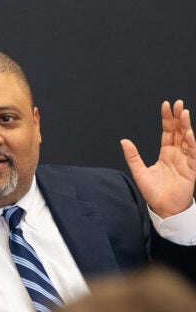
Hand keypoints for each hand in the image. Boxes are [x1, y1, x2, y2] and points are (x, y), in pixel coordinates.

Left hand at [121, 100, 195, 218]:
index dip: (167, 119)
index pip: (168, 132)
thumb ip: (133, 157)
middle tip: (177, 103)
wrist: (164, 208)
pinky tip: (188, 133)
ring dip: (185, 125)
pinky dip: (191, 143)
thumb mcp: (139, 172)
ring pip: (187, 138)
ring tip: (183, 112)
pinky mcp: (191, 168)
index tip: (166, 106)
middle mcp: (177, 154)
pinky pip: (193, 153)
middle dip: (178, 117)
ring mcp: (186, 159)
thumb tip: (124, 141)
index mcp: (166, 153)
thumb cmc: (154, 193)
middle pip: (179, 131)